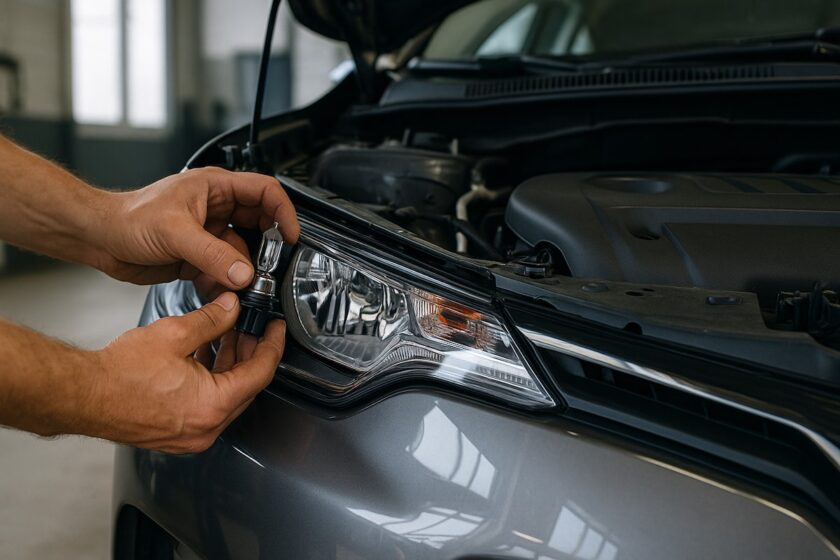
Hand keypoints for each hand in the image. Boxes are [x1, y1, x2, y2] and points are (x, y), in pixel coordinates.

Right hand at [89, 292, 283, 452]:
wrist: (82, 396)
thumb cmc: (118, 374)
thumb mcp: (174, 334)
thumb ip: (211, 319)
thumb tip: (231, 307)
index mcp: (212, 406)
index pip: (260, 373)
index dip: (272, 345)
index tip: (276, 329)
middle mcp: (206, 428)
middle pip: (246, 386)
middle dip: (250, 353)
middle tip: (251, 327)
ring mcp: (192, 435)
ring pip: (227, 396)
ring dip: (230, 365)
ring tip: (228, 334)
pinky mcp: (178, 434)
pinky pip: (208, 405)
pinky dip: (213, 380)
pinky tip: (206, 354)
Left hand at [95, 167, 299, 290]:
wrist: (99, 239)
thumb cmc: (127, 218)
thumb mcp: (175, 233)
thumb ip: (213, 255)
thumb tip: (245, 273)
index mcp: (216, 187)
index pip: (266, 191)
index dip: (284, 212)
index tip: (292, 237)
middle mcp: (217, 208)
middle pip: (259, 226)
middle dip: (264, 250)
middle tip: (268, 268)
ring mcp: (209, 234)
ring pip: (243, 254)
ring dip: (241, 272)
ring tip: (236, 284)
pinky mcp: (199, 257)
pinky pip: (226, 271)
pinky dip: (225, 283)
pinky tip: (216, 289)